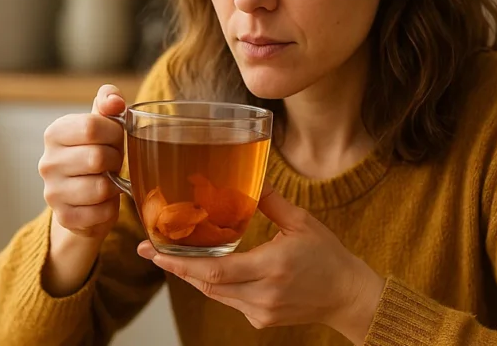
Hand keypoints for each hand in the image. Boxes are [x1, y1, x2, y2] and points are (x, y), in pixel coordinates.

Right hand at [39, 84, 125, 239]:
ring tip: (108, 180)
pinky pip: (102, 213)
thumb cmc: (98, 151)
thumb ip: (109, 102)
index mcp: (54, 133)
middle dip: (116, 160)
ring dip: (114, 185)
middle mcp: (47, 162)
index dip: (114, 133)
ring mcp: (52, 192)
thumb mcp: (103, 123)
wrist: (84, 196)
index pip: (92, 127)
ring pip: (101, 187)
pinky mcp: (64, 218)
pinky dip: (110, 207)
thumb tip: (114, 101)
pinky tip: (103, 201)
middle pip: (98, 157)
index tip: (114, 139)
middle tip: (113, 162)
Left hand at [137, 183, 385, 343]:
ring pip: (215, 294)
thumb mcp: (302, 223)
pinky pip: (229, 300)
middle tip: (149, 251)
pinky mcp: (260, 320)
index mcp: (273, 266)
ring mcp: (261, 311)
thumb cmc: (328, 257)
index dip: (181, 264)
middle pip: (207, 285)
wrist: (347, 296)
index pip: (216, 271)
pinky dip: (216, 284)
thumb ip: (272, 202)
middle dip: (176, 268)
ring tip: (171, 256)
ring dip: (194, 275)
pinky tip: (206, 268)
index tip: (155, 252)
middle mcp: (263, 294)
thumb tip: (251, 177)